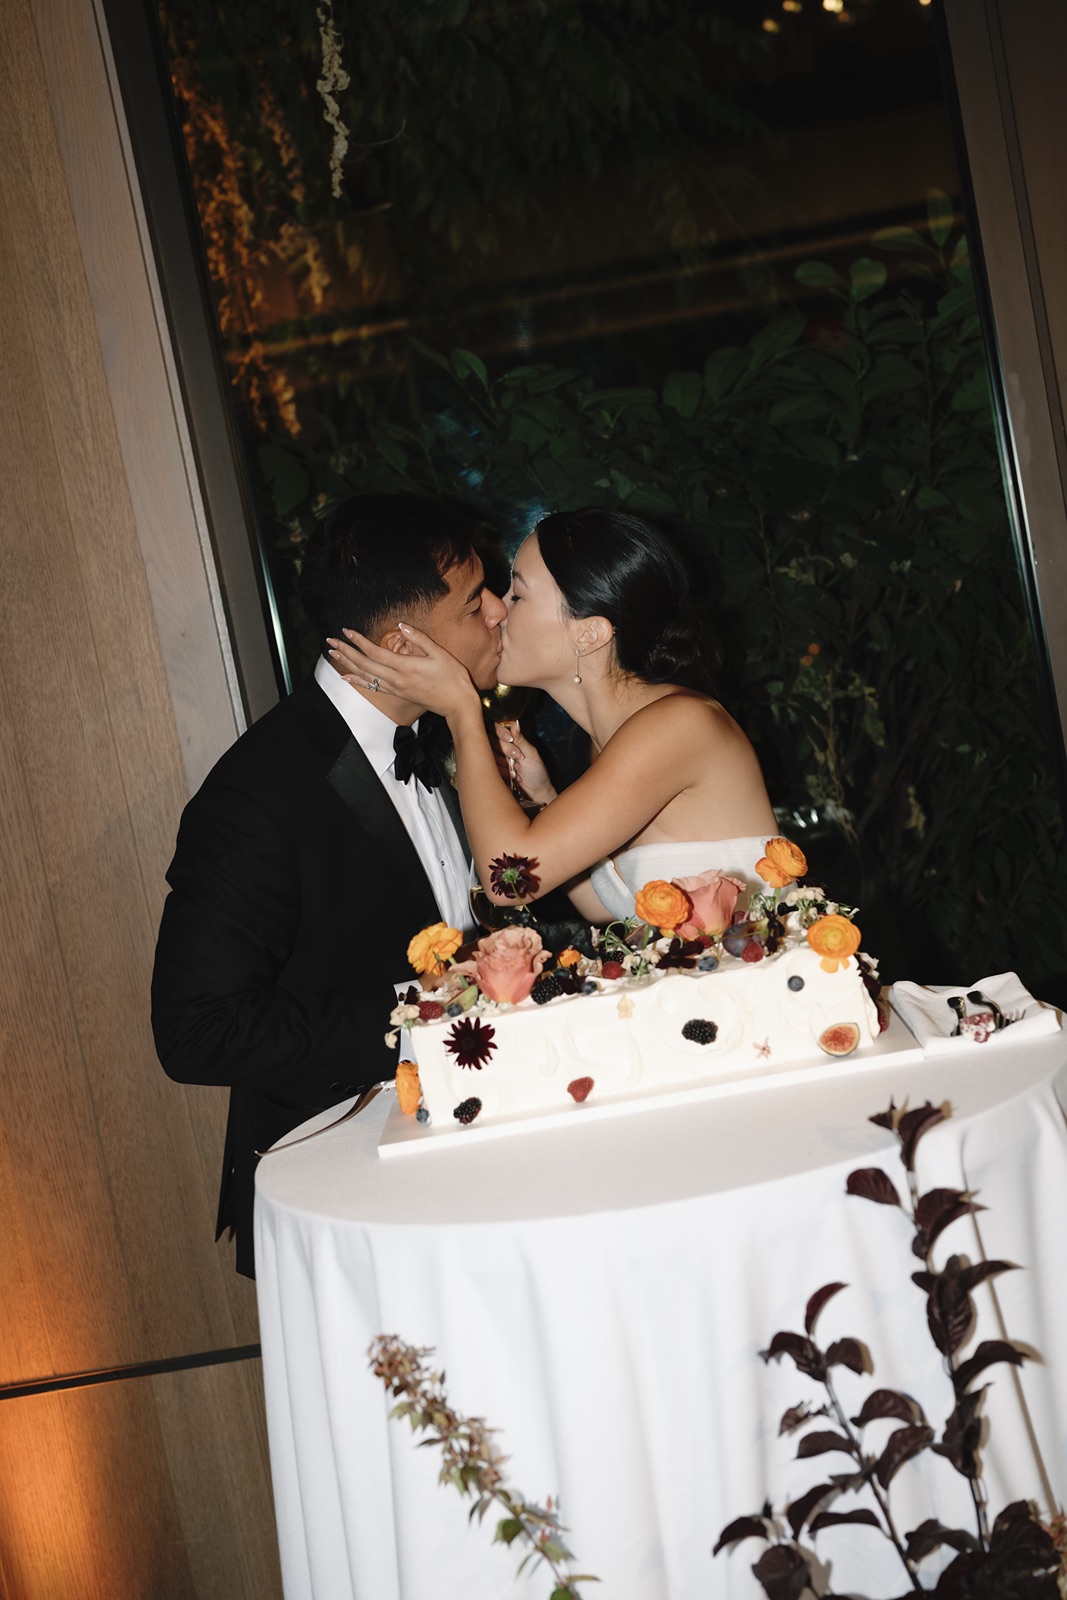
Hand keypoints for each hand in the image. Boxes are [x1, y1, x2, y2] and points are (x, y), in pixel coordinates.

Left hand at [328, 626, 480, 719]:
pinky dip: (358, 681)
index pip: (375, 652)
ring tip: (333, 654)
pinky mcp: (398, 694)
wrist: (457, 704)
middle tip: (331, 641)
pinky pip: (373, 687)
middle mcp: (396, 679)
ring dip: (348, 664)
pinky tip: (347, 677)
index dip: (359, 641)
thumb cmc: (453, 678)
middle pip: (365, 664)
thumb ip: (420, 639)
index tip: (346, 630)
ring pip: (365, 676)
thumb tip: (402, 625)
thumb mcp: (440, 654)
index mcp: (406, 667)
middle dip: (346, 651)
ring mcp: (396, 688)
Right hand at [492, 719, 557, 806]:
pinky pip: (487, 766)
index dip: (500, 732)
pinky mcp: (492, 770)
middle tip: (517, 756)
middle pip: (489, 739)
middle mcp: (500, 747)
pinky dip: (499, 770)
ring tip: (515, 768)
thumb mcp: (531, 754)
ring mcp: (495, 759)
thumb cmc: (537, 772)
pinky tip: (509, 775)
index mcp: (511, 740)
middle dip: (503, 748)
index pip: (497, 728)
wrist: (535, 792)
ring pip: (487, 753)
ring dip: (502, 761)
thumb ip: (520, 739)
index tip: (509, 739)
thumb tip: (515, 723)